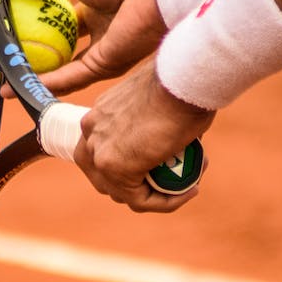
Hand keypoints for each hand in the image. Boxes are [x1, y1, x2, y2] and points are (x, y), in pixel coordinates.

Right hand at [1, 0, 167, 96]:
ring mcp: (101, 52)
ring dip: (36, 77)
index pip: (58, 25)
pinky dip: (48, 82)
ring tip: (8, 82)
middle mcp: (98, 34)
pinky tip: (25, 84)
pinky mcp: (104, 66)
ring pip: (63, 70)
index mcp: (93, 9)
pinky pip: (71, 77)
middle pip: (60, 52)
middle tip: (6, 63)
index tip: (10, 34)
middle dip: (34, 60)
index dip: (34, 29)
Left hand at [74, 61, 213, 212]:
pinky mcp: (114, 167)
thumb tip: (171, 139)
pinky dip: (165, 202)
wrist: (182, 79)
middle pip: (104, 177)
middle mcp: (91, 132)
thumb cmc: (181, 82)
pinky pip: (140, 200)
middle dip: (137, 185)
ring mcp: (99, 151)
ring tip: (188, 184)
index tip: (163, 165)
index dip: (131, 166)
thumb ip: (153, 122)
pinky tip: (190, 190)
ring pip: (122, 193)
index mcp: (98, 115)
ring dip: (156, 196)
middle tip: (172, 181)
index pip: (103, 152)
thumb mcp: (160, 101)